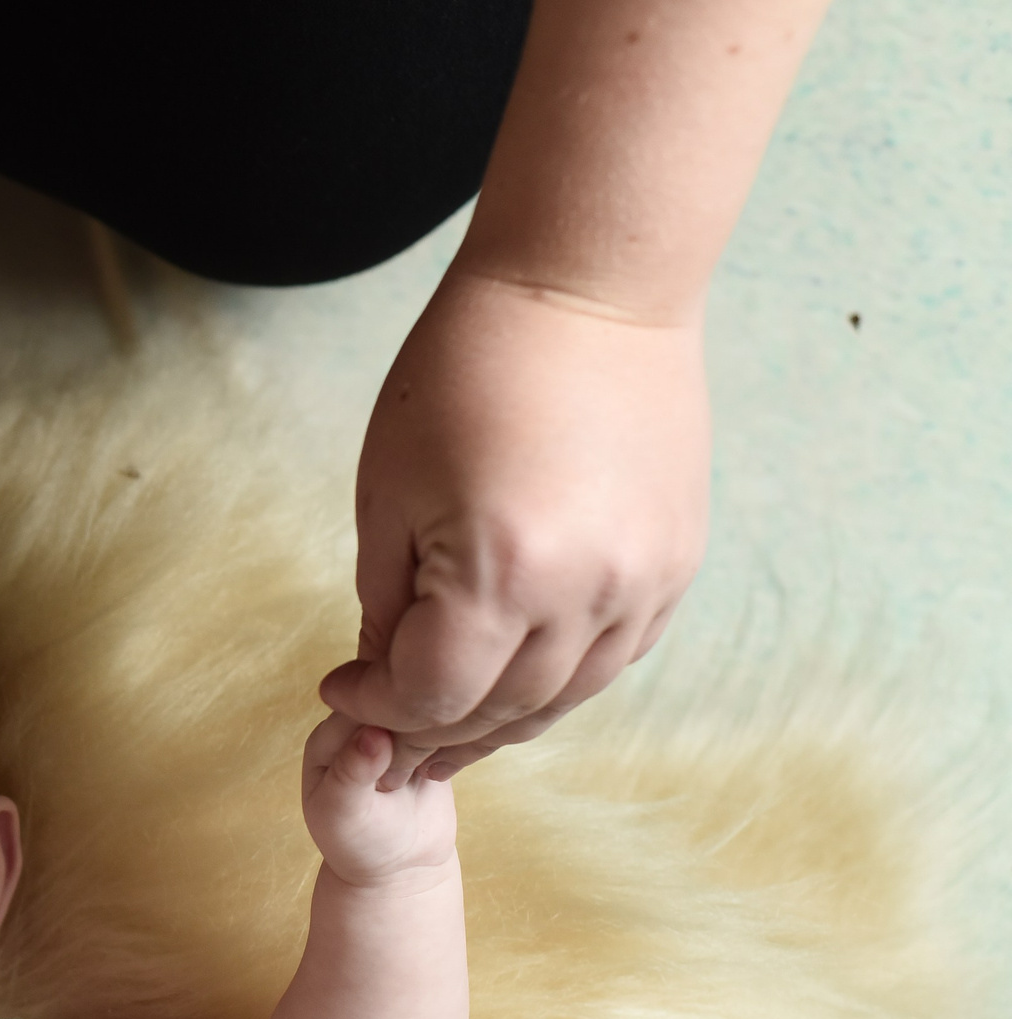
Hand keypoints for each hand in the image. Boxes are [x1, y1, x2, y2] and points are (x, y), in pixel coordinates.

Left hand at [301, 712, 456, 889]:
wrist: (400, 866)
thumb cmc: (359, 843)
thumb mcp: (343, 814)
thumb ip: (351, 773)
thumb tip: (374, 732)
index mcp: (329, 735)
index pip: (359, 703)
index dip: (382, 722)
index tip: (391, 759)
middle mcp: (362, 724)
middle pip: (396, 695)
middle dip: (412, 727)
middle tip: (411, 772)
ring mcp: (398, 729)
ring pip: (427, 704)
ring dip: (437, 735)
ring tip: (422, 776)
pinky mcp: (431, 738)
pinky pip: (453, 721)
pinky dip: (458, 740)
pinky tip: (440, 774)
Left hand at [320, 266, 709, 786]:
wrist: (588, 292)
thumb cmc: (465, 374)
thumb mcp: (388, 493)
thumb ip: (385, 603)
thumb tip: (383, 678)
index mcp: (501, 572)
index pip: (431, 696)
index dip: (376, 706)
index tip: (342, 687)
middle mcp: (586, 591)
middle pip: (501, 710)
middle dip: (431, 727)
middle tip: (387, 722)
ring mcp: (644, 583)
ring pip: (566, 698)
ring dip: (500, 718)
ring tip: (447, 716)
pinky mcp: (677, 564)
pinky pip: (615, 658)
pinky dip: (561, 680)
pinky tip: (516, 673)